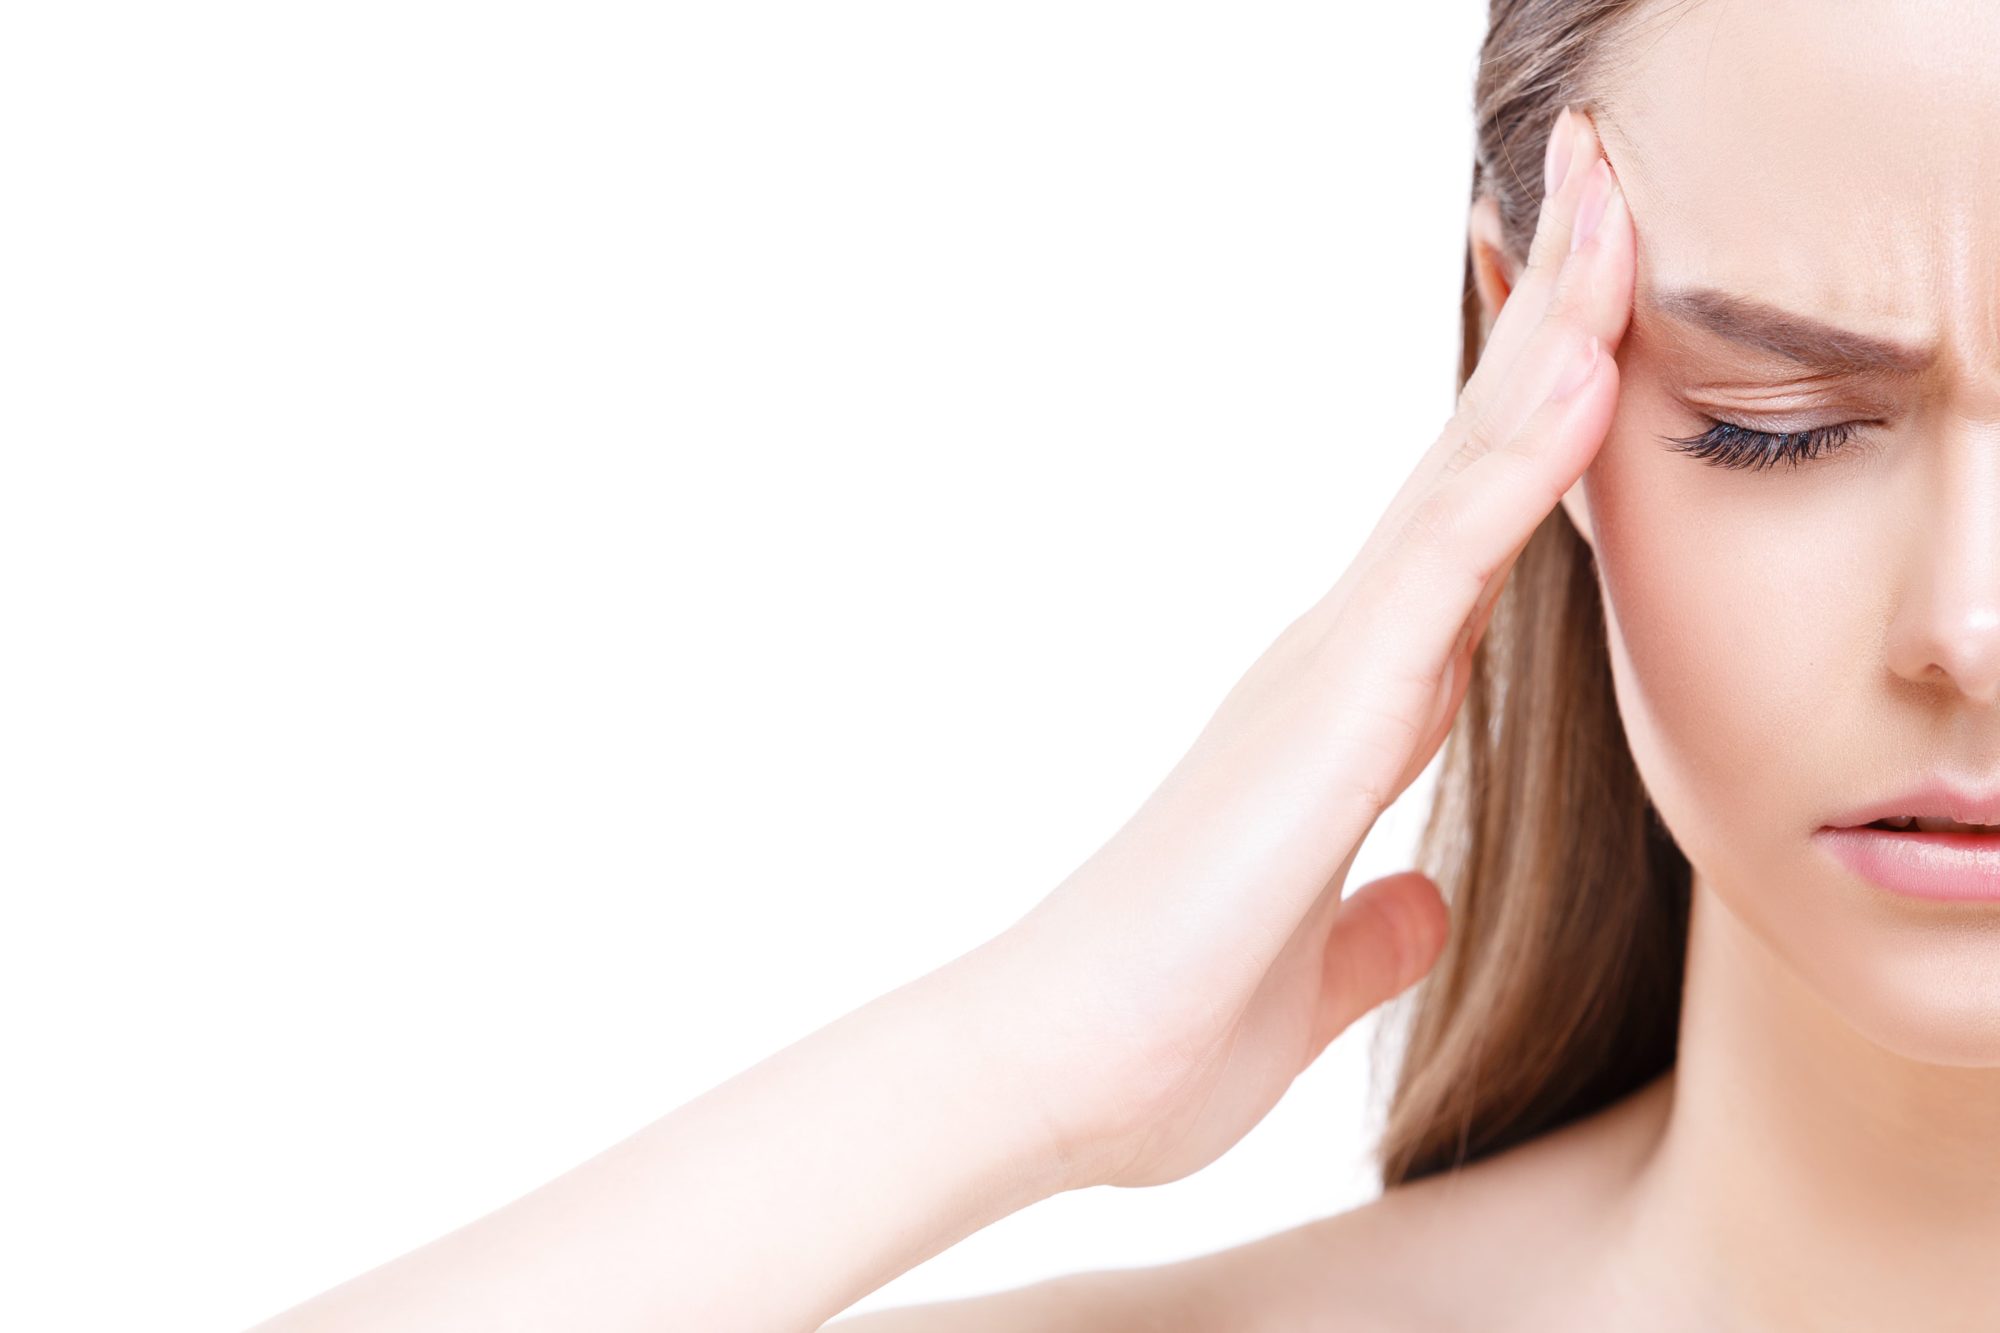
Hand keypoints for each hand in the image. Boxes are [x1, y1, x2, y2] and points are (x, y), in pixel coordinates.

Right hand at [962, 108, 1633, 1192]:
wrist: (1056, 1066)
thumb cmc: (1163, 1023)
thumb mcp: (1307, 973)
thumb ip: (1371, 929)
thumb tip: (1419, 903)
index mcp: (1344, 722)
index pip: (1468, 554)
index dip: (1532, 442)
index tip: (1586, 333)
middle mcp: (1336, 667)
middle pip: (1470, 476)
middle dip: (1546, 336)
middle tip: (1604, 197)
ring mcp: (1327, 670)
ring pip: (1465, 477)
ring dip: (1547, 342)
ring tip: (1612, 207)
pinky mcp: (1327, 706)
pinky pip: (1449, 553)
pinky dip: (1521, 453)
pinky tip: (1583, 362)